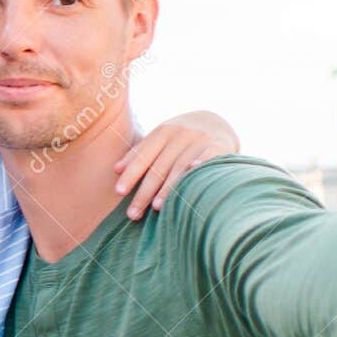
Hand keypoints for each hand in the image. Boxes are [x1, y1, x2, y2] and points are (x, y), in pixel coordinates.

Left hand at [114, 110, 238, 219]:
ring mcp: (200, 139)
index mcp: (163, 133)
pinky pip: (209, 156)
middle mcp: (181, 134)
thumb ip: (140, 153)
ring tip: (156, 207)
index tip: (119, 191)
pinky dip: (201, 163)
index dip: (131, 173)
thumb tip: (116, 170)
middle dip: (144, 192)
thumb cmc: (178, 139)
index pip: (143, 156)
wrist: (215, 122)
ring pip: (180, 167)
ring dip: (168, 187)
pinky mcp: (220, 146)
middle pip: (159, 167)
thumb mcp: (160, 140)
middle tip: (133, 214)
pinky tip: (193, 172)